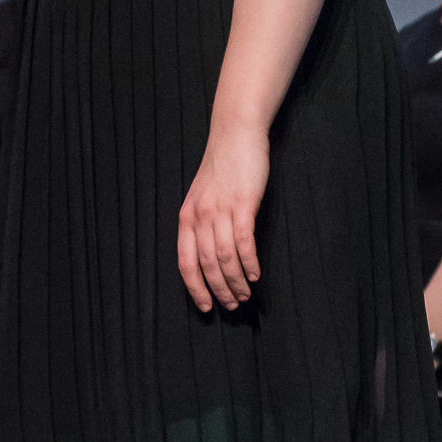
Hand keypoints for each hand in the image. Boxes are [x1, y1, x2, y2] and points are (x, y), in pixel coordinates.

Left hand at [177, 123, 268, 312]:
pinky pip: (244, 242)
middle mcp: (199, 216)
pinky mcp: (243, 203)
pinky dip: (249, 262)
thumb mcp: (203, 198)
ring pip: (225, 258)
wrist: (235, 134)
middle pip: (207, 265)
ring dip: (236, 281)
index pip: (185, 263)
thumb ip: (203, 224)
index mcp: (186, 217)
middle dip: (219, 290)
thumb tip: (211, 257)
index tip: (206, 307)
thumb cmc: (222, 168)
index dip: (195, 289)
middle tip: (232, 305)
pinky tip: (256, 274)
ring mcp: (220, 210)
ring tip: (246, 295)